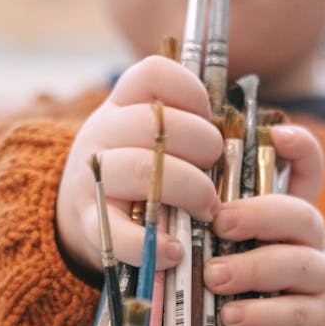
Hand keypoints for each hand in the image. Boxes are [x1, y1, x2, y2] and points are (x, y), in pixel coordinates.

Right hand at [56, 56, 222, 276]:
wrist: (82, 214)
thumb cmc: (138, 175)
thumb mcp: (152, 139)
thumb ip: (187, 128)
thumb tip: (242, 132)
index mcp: (123, 105)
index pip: (154, 74)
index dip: (191, 91)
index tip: (210, 117)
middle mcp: (102, 133)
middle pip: (153, 122)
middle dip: (201, 144)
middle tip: (216, 168)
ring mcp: (92, 177)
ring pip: (139, 169)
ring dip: (187, 189)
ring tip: (208, 210)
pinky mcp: (90, 222)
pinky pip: (117, 231)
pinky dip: (151, 243)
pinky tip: (175, 251)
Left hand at [204, 124, 324, 325]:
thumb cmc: (228, 278)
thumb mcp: (218, 242)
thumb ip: (205, 214)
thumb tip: (163, 183)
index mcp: (286, 211)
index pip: (308, 168)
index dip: (300, 148)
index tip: (274, 136)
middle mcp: (309, 239)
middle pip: (301, 215)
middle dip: (259, 216)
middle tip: (219, 223)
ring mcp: (316, 279)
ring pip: (299, 264)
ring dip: (253, 269)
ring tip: (214, 277)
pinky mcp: (313, 319)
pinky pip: (295, 315)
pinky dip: (261, 314)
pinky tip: (230, 316)